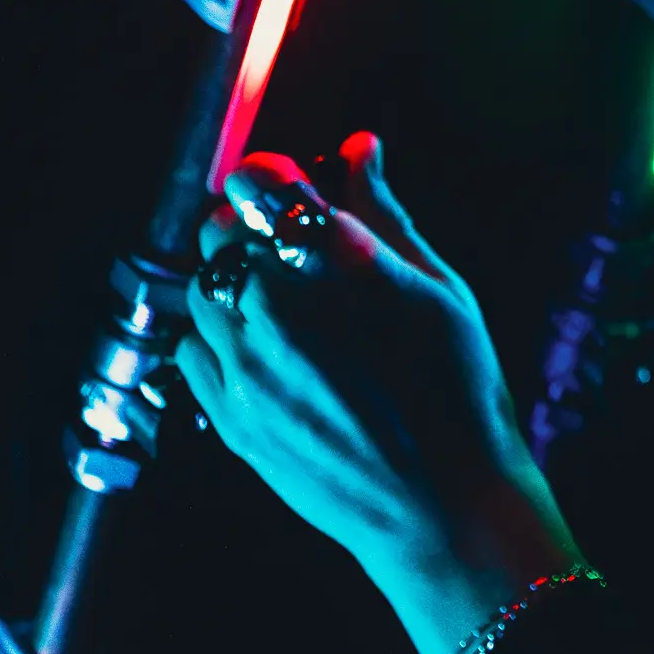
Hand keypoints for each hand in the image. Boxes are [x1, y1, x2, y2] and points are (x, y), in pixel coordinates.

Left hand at [177, 132, 583, 653]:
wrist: (442, 505)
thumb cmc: (459, 392)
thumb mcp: (441, 289)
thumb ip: (384, 213)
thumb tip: (358, 148)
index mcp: (334, 264)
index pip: (258, 181)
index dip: (276, 177)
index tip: (296, 189)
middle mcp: (276, 308)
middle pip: (217, 229)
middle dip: (250, 225)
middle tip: (293, 246)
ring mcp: (245, 368)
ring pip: (200, 289)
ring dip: (232, 282)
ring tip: (286, 305)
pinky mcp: (229, 417)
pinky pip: (194, 350)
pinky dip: (221, 337)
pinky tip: (269, 352)